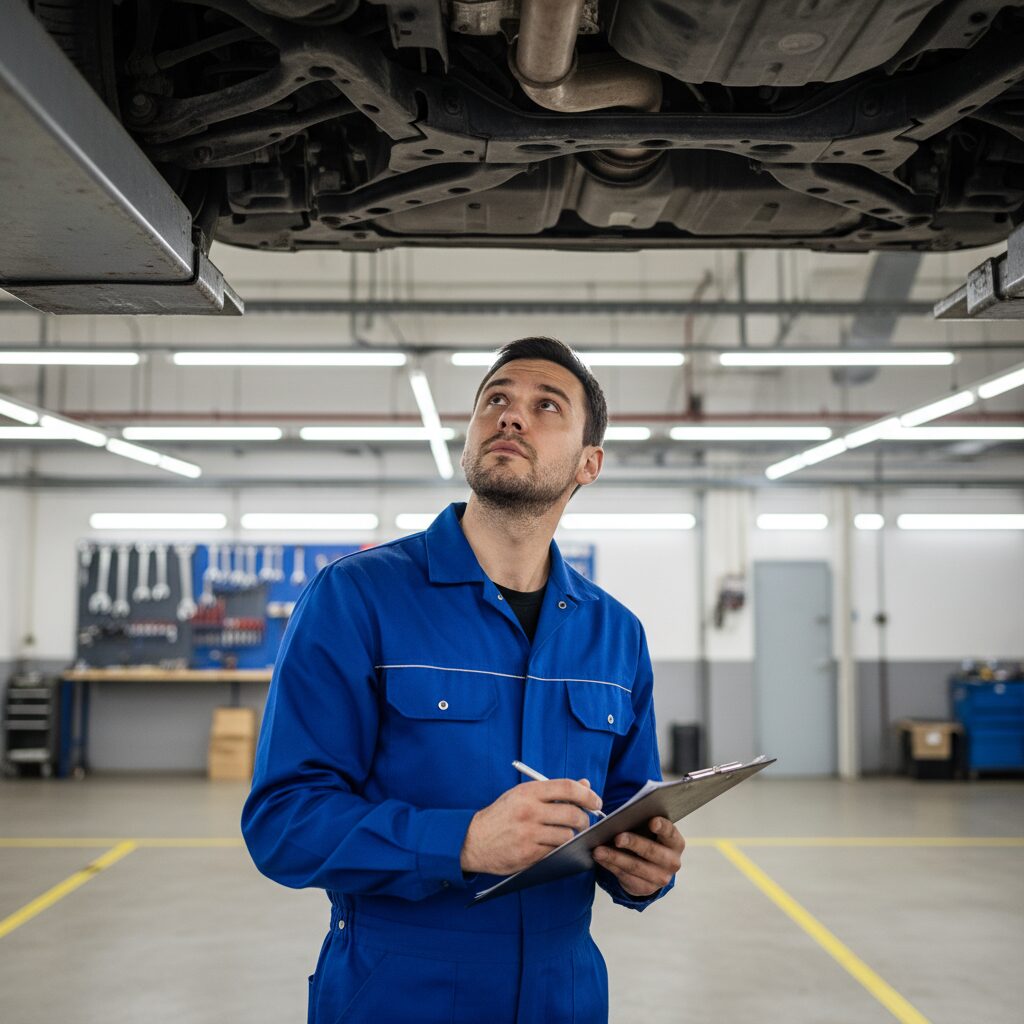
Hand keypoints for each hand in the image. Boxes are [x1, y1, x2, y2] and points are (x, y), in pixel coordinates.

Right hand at [461, 778, 602, 875]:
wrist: (473, 840)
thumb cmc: (501, 815)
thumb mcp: (522, 795)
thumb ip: (553, 791)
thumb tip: (584, 784)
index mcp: (528, 792)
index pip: (567, 788)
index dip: (587, 794)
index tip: (595, 801)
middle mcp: (529, 812)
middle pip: (573, 814)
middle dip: (583, 819)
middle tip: (582, 821)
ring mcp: (529, 835)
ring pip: (567, 836)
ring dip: (571, 836)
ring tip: (564, 834)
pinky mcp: (529, 855)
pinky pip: (556, 852)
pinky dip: (558, 849)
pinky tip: (552, 845)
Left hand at [592, 816, 683, 897]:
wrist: (652, 867)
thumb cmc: (649, 839)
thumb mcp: (650, 831)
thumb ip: (643, 823)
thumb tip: (622, 818)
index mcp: (676, 843)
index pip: (670, 833)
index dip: (662, 827)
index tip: (652, 821)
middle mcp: (672, 862)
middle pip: (651, 851)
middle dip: (633, 843)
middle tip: (617, 838)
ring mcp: (661, 878)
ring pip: (635, 867)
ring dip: (614, 857)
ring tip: (598, 850)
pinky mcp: (646, 888)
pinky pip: (625, 877)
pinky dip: (610, 866)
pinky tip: (600, 859)